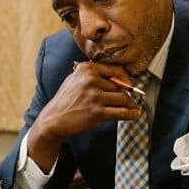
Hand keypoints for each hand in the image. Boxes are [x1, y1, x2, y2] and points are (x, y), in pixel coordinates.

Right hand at [26, 62, 141, 168]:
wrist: (53, 119)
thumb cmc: (65, 100)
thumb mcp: (75, 79)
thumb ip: (93, 75)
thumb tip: (117, 78)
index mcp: (86, 69)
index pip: (115, 70)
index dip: (126, 79)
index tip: (130, 86)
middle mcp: (90, 80)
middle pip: (120, 86)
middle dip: (126, 94)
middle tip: (131, 101)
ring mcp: (94, 96)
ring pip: (123, 99)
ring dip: (131, 105)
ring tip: (135, 108)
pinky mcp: (96, 112)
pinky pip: (121, 112)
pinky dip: (131, 114)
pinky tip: (135, 115)